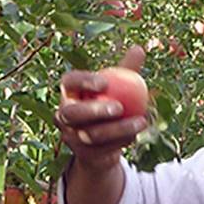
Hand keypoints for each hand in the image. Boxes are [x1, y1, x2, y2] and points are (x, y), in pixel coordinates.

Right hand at [55, 46, 148, 175]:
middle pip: (72, 113)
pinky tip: (136, 135)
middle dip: (94, 111)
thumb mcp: (118, 86)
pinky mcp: (82, 154)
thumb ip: (126, 70)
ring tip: (141, 122)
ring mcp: (70, 136)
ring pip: (91, 134)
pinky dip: (121, 142)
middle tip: (119, 108)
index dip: (84, 82)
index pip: (70, 82)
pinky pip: (102, 149)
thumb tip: (139, 49)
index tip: (106, 82)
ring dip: (118, 129)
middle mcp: (62, 114)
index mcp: (68, 91)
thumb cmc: (109, 102)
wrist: (101, 141)